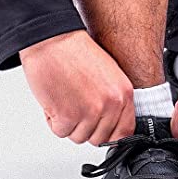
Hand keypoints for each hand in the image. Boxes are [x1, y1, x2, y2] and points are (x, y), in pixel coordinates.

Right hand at [20, 30, 134, 144]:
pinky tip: (54, 100)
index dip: (109, 135)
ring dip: (67, 123)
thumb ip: (114, 100)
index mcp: (124, 94)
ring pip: (78, 137)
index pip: (124, 132)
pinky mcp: (68, 116)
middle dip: (84, 127)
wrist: (52, 40)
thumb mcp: (109, 75)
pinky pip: (60, 132)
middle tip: (75, 107)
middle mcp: (111, 104)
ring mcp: (91, 112)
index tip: (100, 131)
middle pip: (99, 139)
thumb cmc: (75, 52)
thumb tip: (110, 124)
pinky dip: (52, 120)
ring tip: (65, 99)